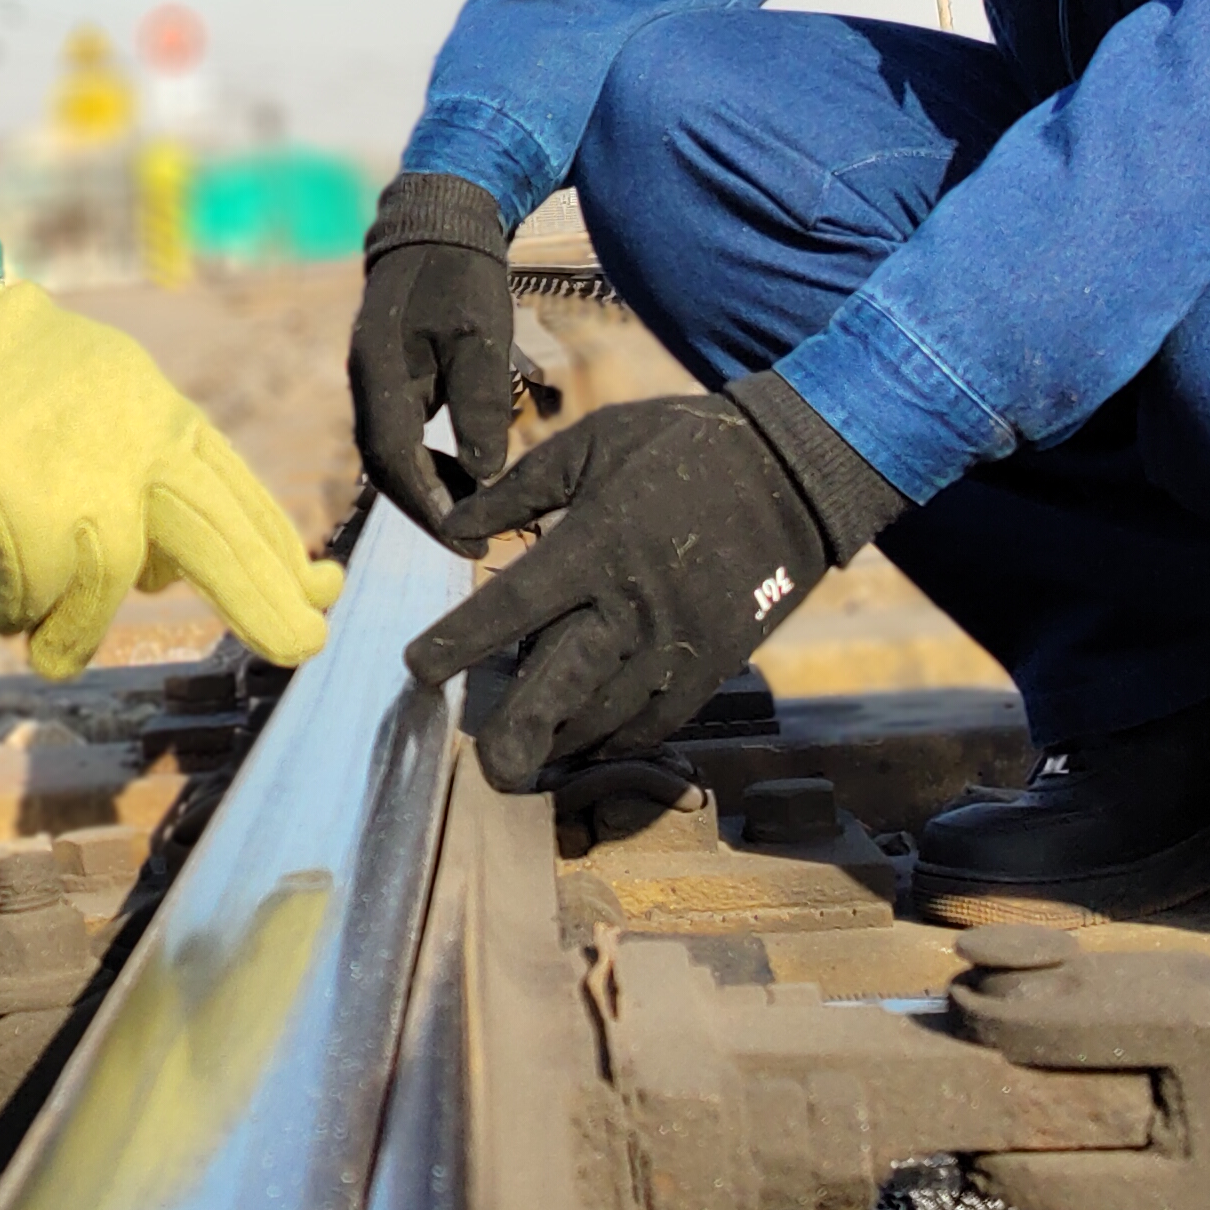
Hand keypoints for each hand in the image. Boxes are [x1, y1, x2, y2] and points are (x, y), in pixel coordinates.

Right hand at [0, 255, 343, 676]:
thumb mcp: (98, 408)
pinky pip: (40, 588)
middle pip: (216, 532)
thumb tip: (166, 573)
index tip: (320, 591)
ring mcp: (81, 468)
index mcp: (158, 415)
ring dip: (79, 627)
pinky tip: (3, 610)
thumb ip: (139, 476)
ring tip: (51, 651)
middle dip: (262, 596)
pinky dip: (21, 612)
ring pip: (114, 576)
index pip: (236, 492)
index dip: (280, 550)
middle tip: (302, 645)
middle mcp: (133, 438)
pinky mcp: (25, 496)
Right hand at [350, 174, 515, 547]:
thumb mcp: (481, 337)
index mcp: (380, 375)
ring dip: (426, 487)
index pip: (395, 462)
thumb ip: (481, 404)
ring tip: (472, 508)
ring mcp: (371, 381)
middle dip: (426, 507)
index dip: (430, 508)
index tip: (467, 539)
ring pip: (389, 454)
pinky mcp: (386, 378)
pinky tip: (459, 469)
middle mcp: (365, 384)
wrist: (437, 225)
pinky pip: (397, 434)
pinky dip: (425, 461)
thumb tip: (485, 475)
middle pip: (385, 468)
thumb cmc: (463, 277)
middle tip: (471, 538)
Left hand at [405, 378, 905, 792]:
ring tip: (523, 753)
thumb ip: (519, 489)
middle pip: (564, 685)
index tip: (415, 669)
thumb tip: (452, 523)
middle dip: (520, 732)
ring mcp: (678, 642)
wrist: (794, 471)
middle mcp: (634, 605)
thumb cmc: (683, 447)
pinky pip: (659, 721)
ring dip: (562, 739)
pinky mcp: (715, 663)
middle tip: (485, 767)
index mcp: (596, 543)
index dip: (462, 642)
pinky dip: (617, 738)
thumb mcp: (593, 442)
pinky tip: (586, 740)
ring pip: (608, 714)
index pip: (514, 604)